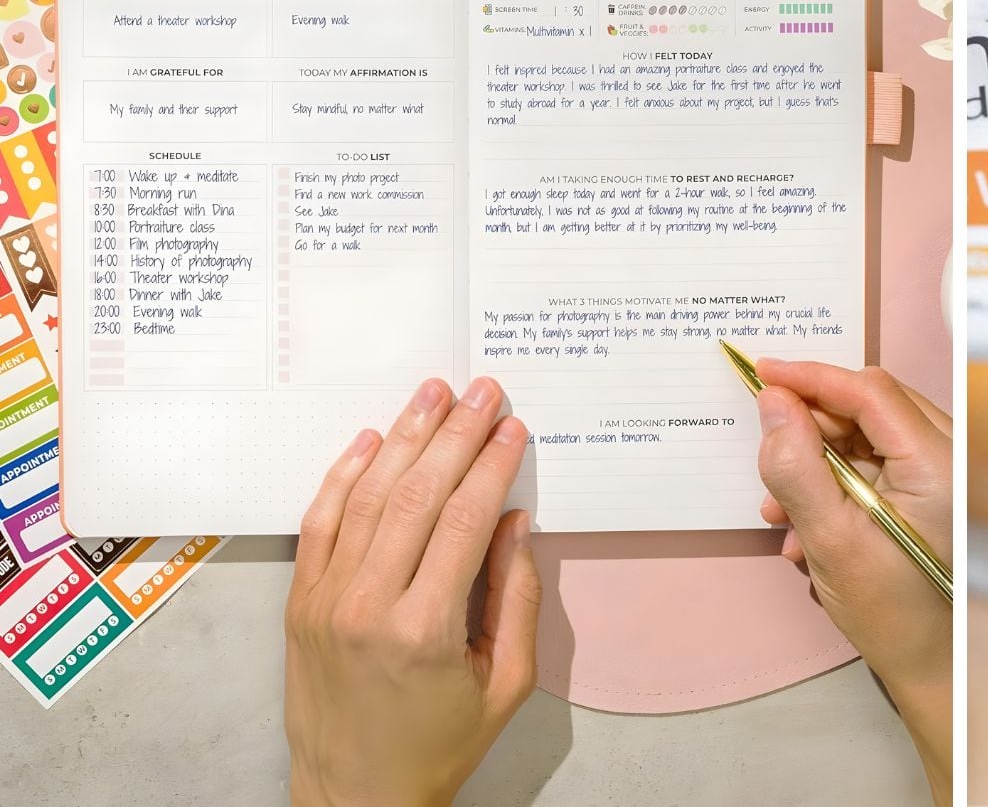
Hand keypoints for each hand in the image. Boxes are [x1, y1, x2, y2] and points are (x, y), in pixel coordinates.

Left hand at [284, 378, 539, 806]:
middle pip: (415, 495)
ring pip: (365, 497)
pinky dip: (343, 474)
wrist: (354, 794)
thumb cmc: (436, 745)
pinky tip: (372, 439)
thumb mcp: (506, 683)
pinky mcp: (301, 602)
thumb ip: (514, 598)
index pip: (464, 521)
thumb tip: (516, 521)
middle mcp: (367, 607)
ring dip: (403, 438)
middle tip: (481, 391)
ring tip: (432, 394)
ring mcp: (326, 601)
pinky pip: (320, 522)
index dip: (492, 465)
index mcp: (424, 631)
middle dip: (454, 435)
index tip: (512, 428)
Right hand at [754, 360, 953, 804]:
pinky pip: (878, 466)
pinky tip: (806, 530)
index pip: (868, 391)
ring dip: (818, 465)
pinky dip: (837, 485)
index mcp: (941, 462)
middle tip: (767, 457)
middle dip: (810, 429)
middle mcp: (954, 456)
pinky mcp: (934, 493)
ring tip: (780, 514)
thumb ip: (798, 469)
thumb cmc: (894, 613)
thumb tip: (774, 404)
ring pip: (868, 438)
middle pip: (868, 408)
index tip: (761, 372)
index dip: (810, 377)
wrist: (938, 670)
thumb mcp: (830, 540)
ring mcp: (947, 475)